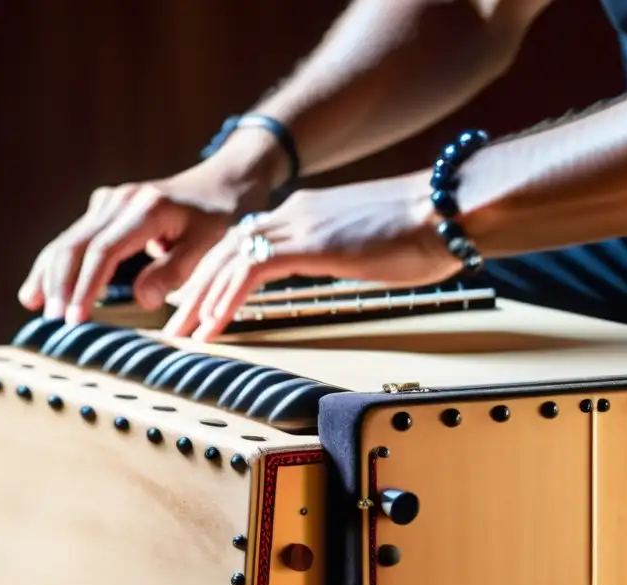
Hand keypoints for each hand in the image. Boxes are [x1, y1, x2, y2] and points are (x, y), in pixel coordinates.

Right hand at [17, 163, 271, 324]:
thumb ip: (176, 271)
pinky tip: (37, 290)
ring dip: (50, 275)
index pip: (104, 251)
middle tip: (54, 321)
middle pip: (77, 243)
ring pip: (68, 240)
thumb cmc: (222, 217)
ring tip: (36, 307)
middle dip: (61, 284)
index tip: (75, 317)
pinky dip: (55, 264)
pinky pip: (75, 239)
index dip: (86, 286)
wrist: (224, 182)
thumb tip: (143, 301)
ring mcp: (110, 202)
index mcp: (146, 209)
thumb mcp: (210, 245)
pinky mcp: (106, 209)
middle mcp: (120, 201)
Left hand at [161, 173, 461, 340]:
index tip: (204, 305)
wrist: (447, 209)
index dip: (219, 275)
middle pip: (226, 250)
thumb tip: (347, 265)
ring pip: (228, 260)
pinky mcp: (309, 243)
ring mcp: (300, 225)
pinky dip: (228, 300)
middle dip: (197, 290)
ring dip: (201, 300)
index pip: (248, 243)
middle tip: (178, 325)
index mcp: (308, 214)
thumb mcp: (371, 244)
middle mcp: (295, 214)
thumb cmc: (425, 231)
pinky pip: (252, 272)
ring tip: (184, 334)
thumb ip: (346, 253)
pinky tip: (215, 325)